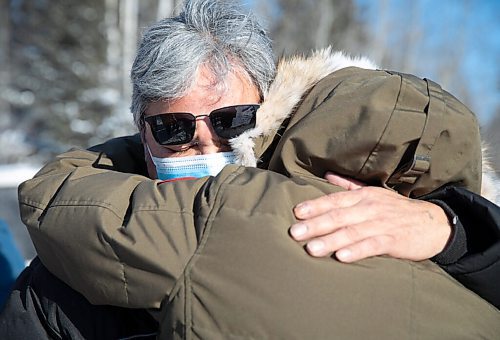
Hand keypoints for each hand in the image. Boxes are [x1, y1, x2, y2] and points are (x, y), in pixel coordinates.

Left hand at [289, 172, 451, 261]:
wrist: (434, 223)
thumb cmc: (397, 209)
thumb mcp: (373, 193)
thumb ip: (348, 186)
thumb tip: (326, 175)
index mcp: (364, 196)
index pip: (335, 200)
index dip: (315, 206)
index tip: (296, 213)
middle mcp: (370, 208)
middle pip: (339, 216)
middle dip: (315, 224)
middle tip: (294, 233)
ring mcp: (382, 224)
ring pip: (352, 232)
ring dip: (331, 240)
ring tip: (311, 249)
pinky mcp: (394, 240)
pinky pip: (372, 245)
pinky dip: (357, 251)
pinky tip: (342, 257)